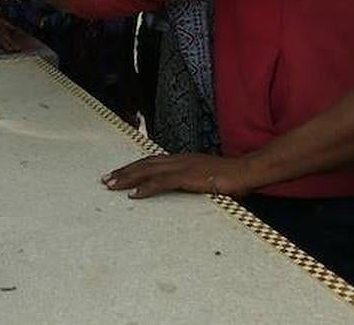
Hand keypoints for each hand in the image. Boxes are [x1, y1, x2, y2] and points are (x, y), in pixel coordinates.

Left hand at [101, 152, 260, 198]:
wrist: (248, 171)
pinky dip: (145, 188)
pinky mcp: (188, 177)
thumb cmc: (232, 177)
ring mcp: (182, 167)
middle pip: (144, 164)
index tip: (119, 174)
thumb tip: (191, 190)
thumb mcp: (208, 178)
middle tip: (105, 179)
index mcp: (183, 159)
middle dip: (124, 172)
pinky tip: (133, 195)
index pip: (152, 162)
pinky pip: (161, 183)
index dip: (134, 167)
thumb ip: (195, 182)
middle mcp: (179, 159)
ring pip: (148, 171)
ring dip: (127, 178)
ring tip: (111, 186)